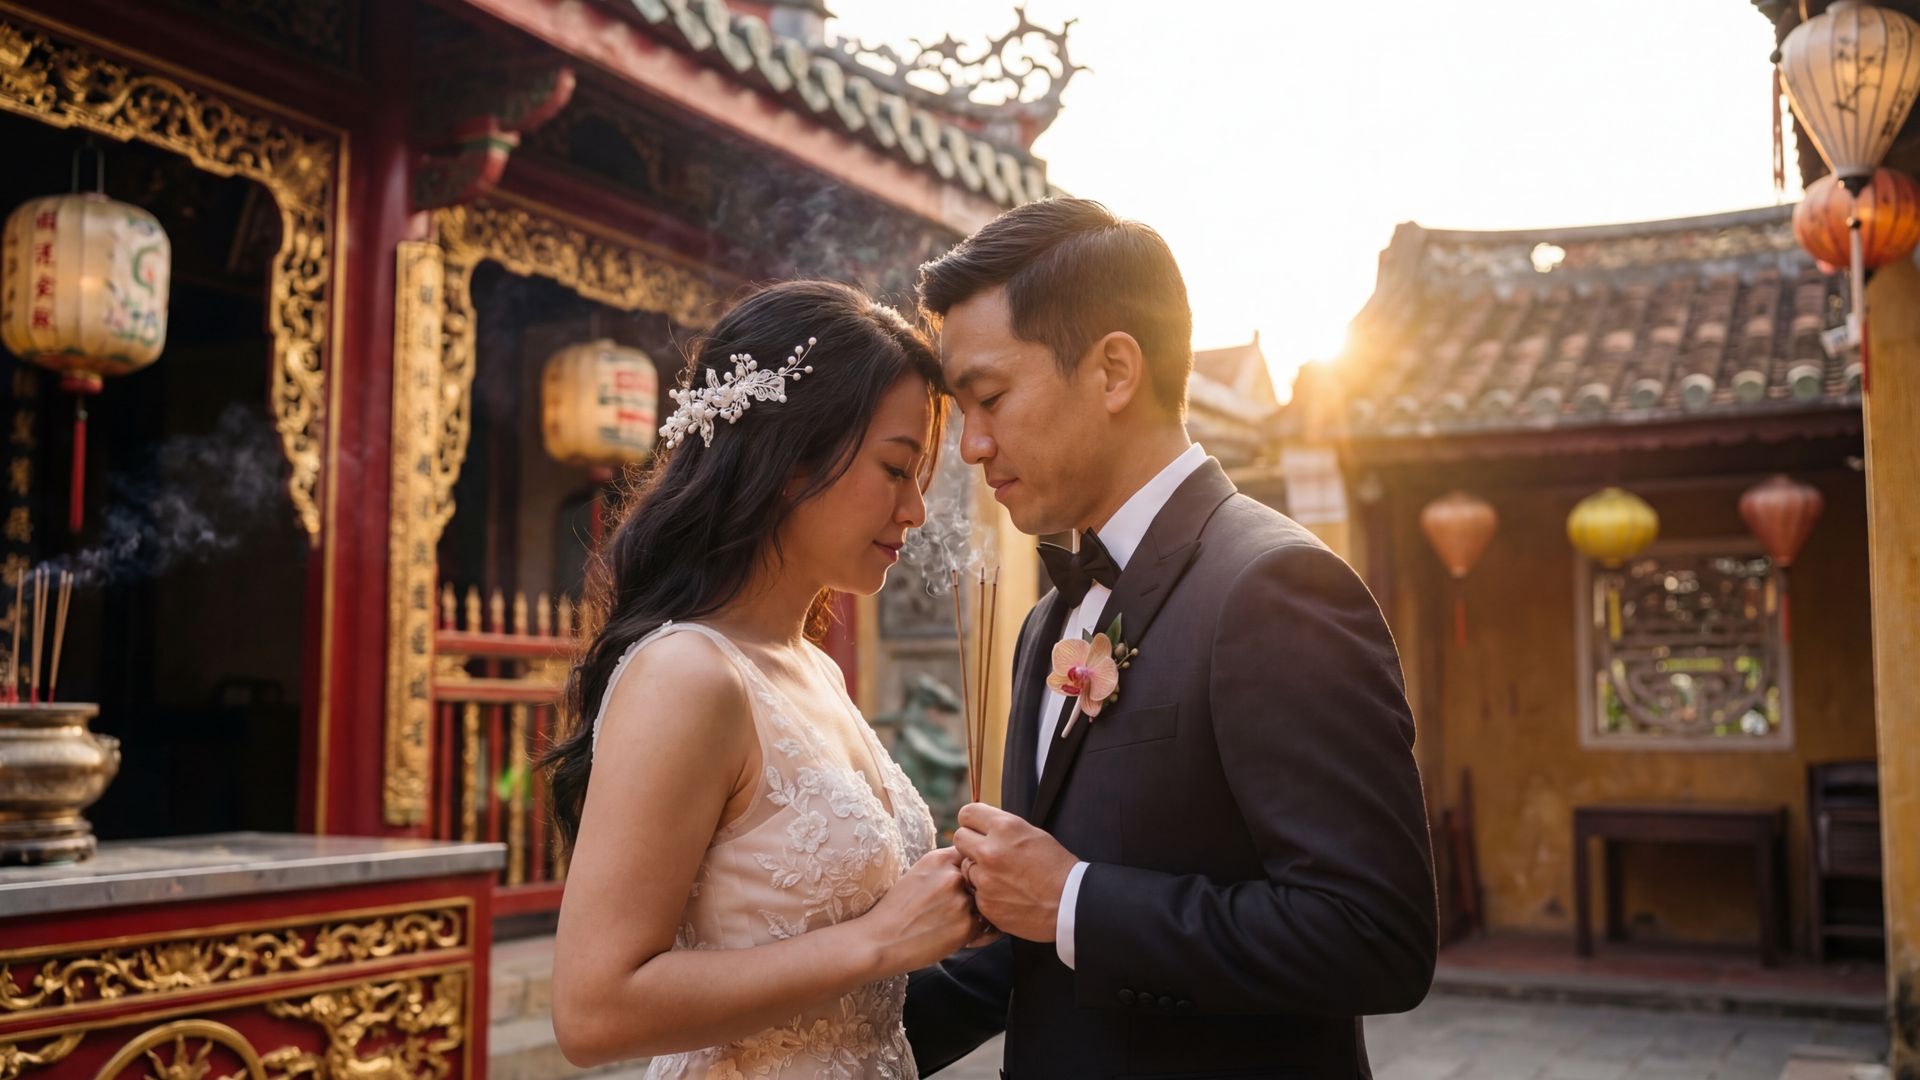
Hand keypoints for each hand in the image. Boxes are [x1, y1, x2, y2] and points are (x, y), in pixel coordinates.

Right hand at [861, 847, 987, 972]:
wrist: (878, 941)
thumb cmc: (897, 911)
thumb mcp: (917, 875)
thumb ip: (946, 868)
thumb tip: (975, 867)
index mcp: (938, 859)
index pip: (971, 855)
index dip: (971, 870)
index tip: (964, 882)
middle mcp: (952, 876)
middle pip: (982, 879)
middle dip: (975, 893)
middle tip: (955, 909)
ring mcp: (961, 901)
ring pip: (985, 903)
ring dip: (977, 914)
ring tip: (953, 925)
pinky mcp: (966, 926)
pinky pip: (987, 926)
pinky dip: (978, 933)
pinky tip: (958, 937)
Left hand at [952, 802, 1078, 941]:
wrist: (1070, 903)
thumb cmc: (1055, 866)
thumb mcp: (1032, 834)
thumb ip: (1002, 828)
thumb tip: (980, 825)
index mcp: (1004, 828)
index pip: (967, 813)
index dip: (972, 821)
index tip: (977, 829)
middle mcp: (990, 851)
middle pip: (959, 838)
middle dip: (970, 844)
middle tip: (986, 853)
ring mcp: (985, 879)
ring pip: (966, 867)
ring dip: (978, 871)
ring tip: (1003, 877)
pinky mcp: (985, 903)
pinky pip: (975, 892)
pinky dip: (986, 894)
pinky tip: (1006, 895)